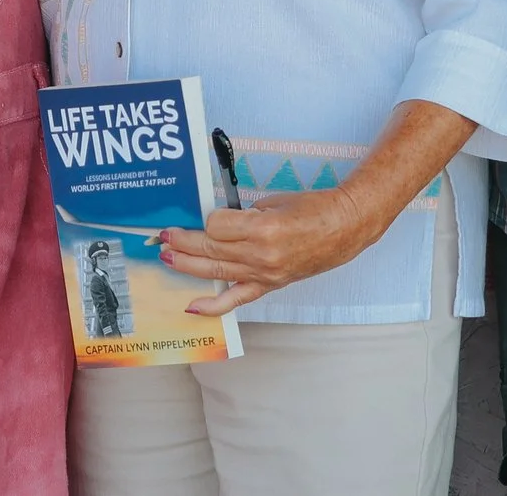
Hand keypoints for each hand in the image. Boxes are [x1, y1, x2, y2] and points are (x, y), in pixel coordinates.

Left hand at [158, 188, 393, 316]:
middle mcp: (261, 254)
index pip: (215, 225)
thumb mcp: (273, 201)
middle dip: (182, 242)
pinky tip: (192, 305)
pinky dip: (213, 305)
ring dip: (187, 265)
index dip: (203, 219)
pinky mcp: (269, 285)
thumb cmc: (313, 208)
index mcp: (263, 227)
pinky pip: (236, 298)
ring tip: (167, 258)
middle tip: (162, 237)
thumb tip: (216, 221)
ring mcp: (264, 274)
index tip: (196, 213)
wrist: (344, 228)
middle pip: (209, 248)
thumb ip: (244, 214)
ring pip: (215, 271)